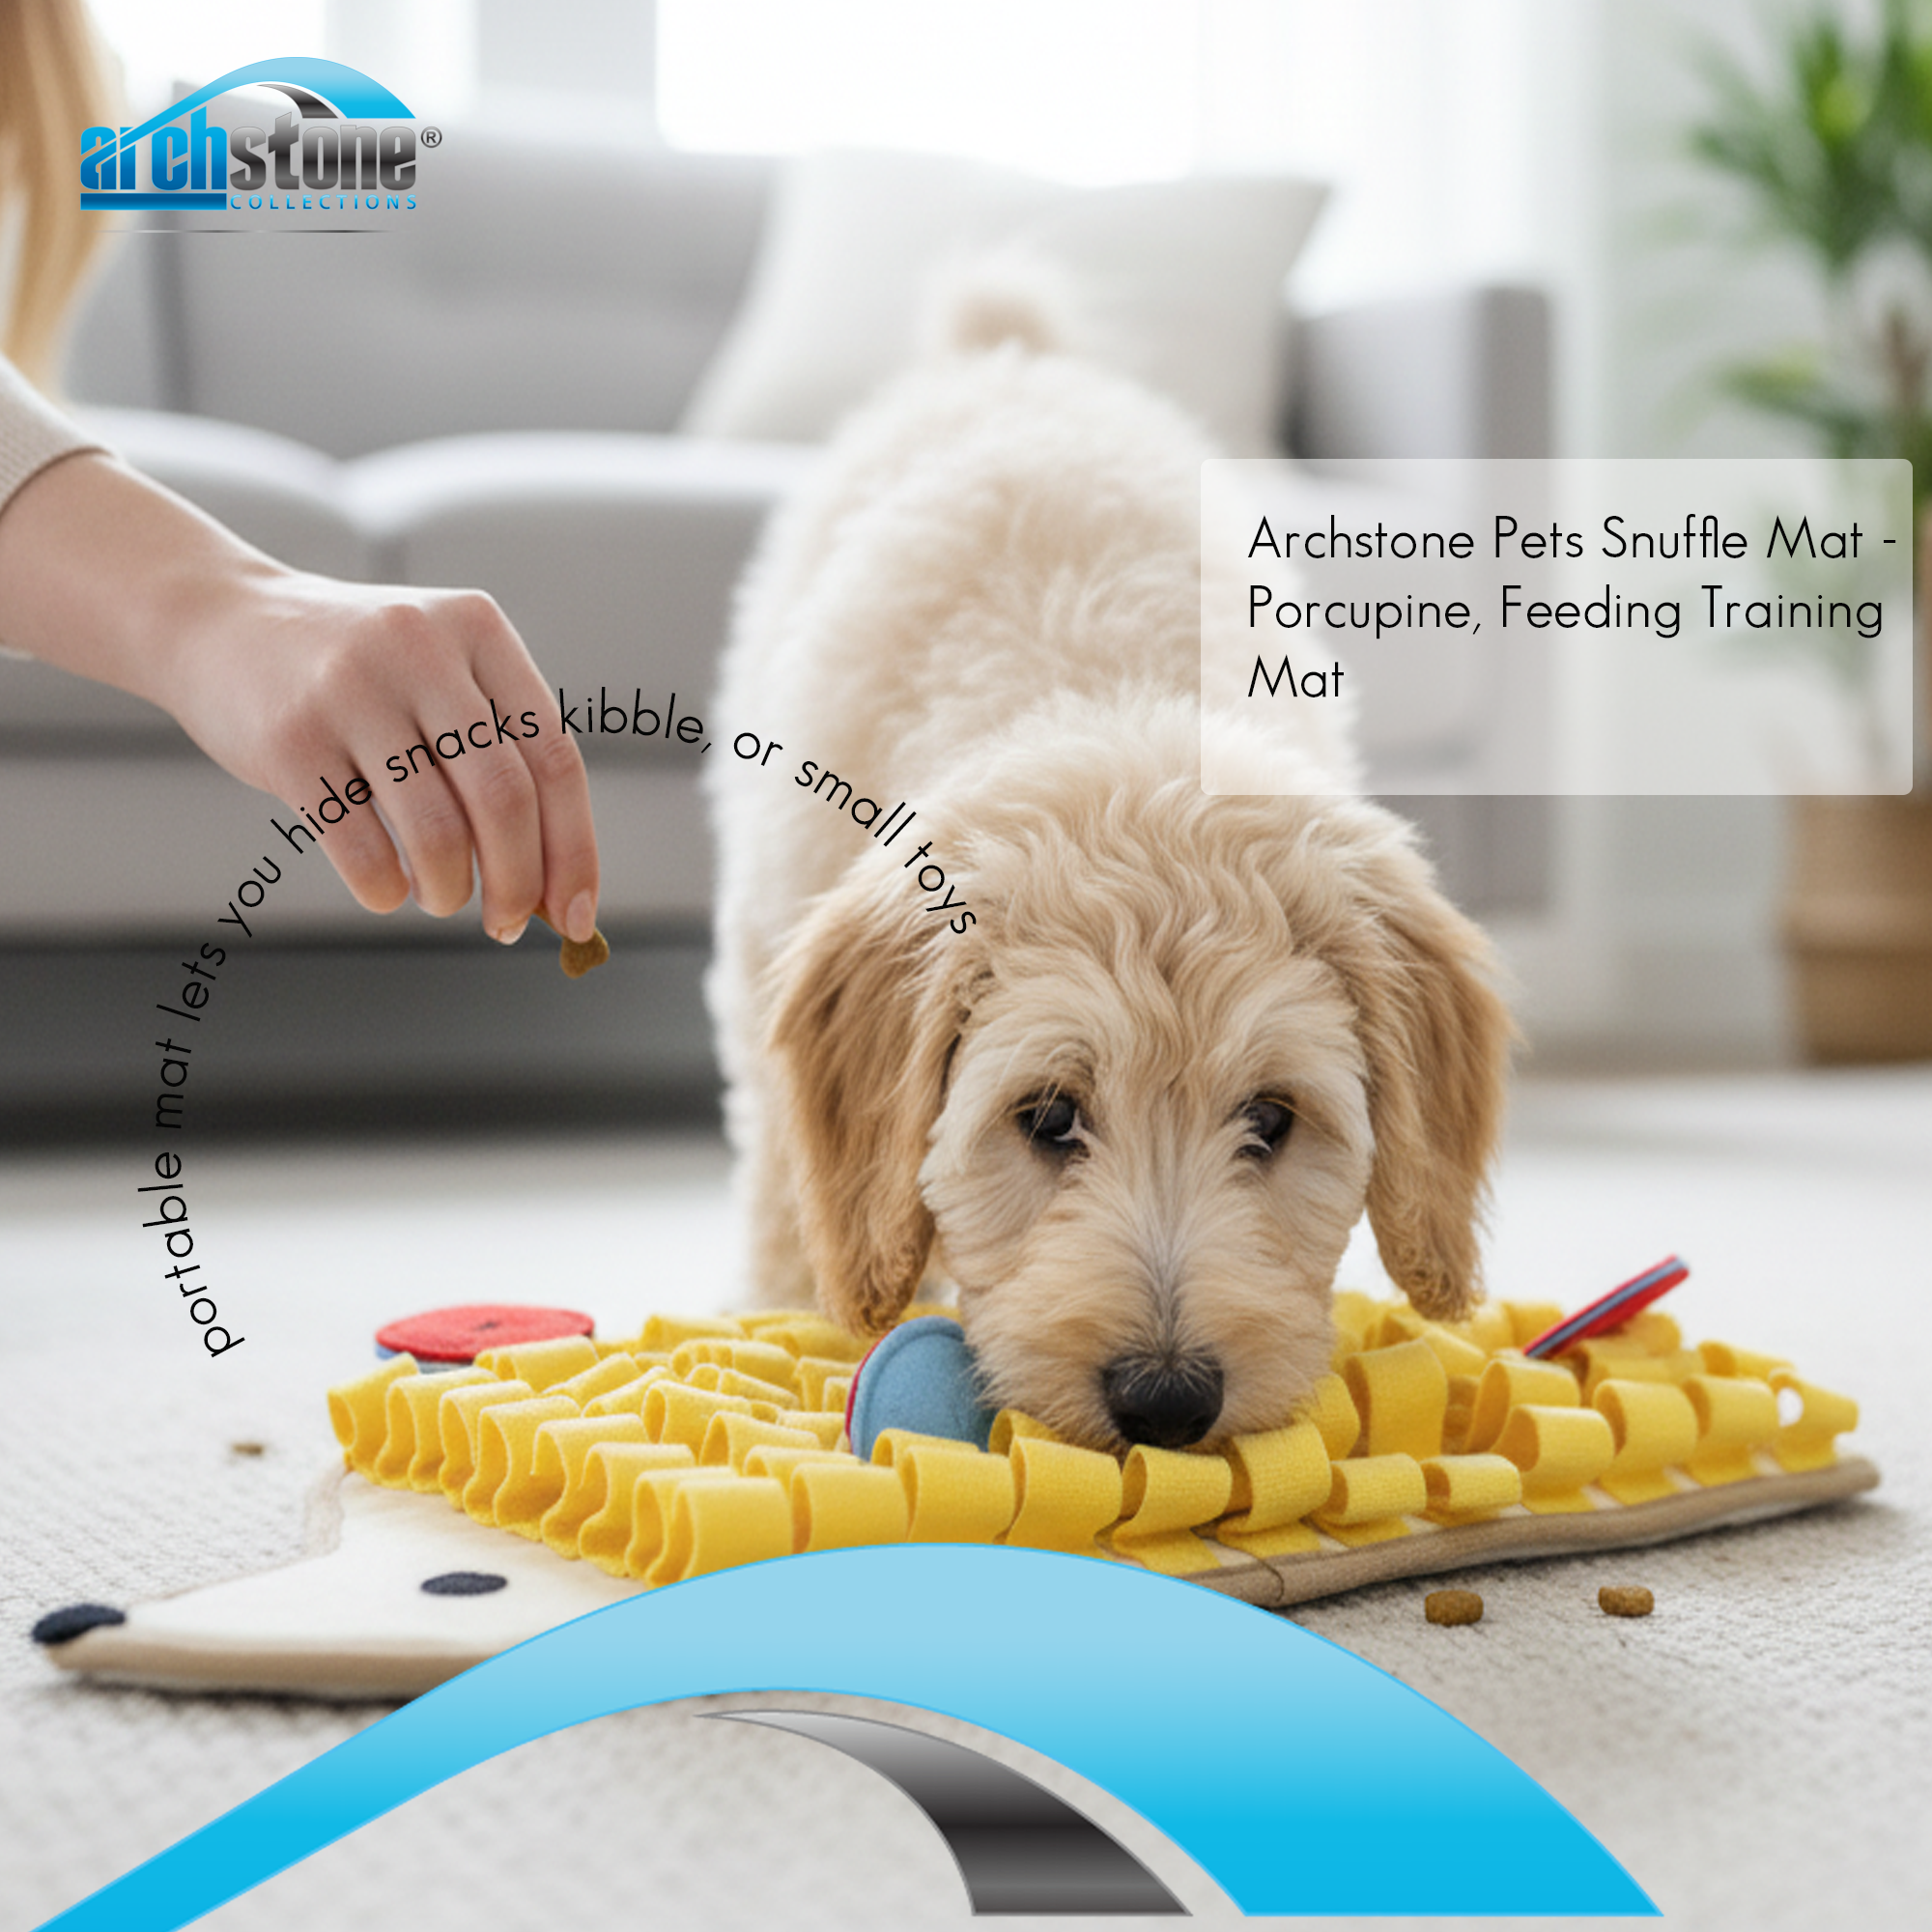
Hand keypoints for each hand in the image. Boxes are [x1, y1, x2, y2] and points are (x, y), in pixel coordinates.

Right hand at [0, 453, 598, 942]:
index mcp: (479, 629)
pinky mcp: (290, 740)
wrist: (218, 621)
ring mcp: (350, 691)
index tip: (576, 916)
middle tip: (506, 924)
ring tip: (439, 896)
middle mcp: (420, 649)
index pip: (556, 760)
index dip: (574, 850)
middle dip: (517, 883)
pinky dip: (386, 890)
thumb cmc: (359, 674)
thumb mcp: (441, 672)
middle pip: (504, 801)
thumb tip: (559, 887)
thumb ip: (502, 753)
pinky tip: (387, 887)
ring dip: (449, 890)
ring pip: (438, 833)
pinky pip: (364, 850)